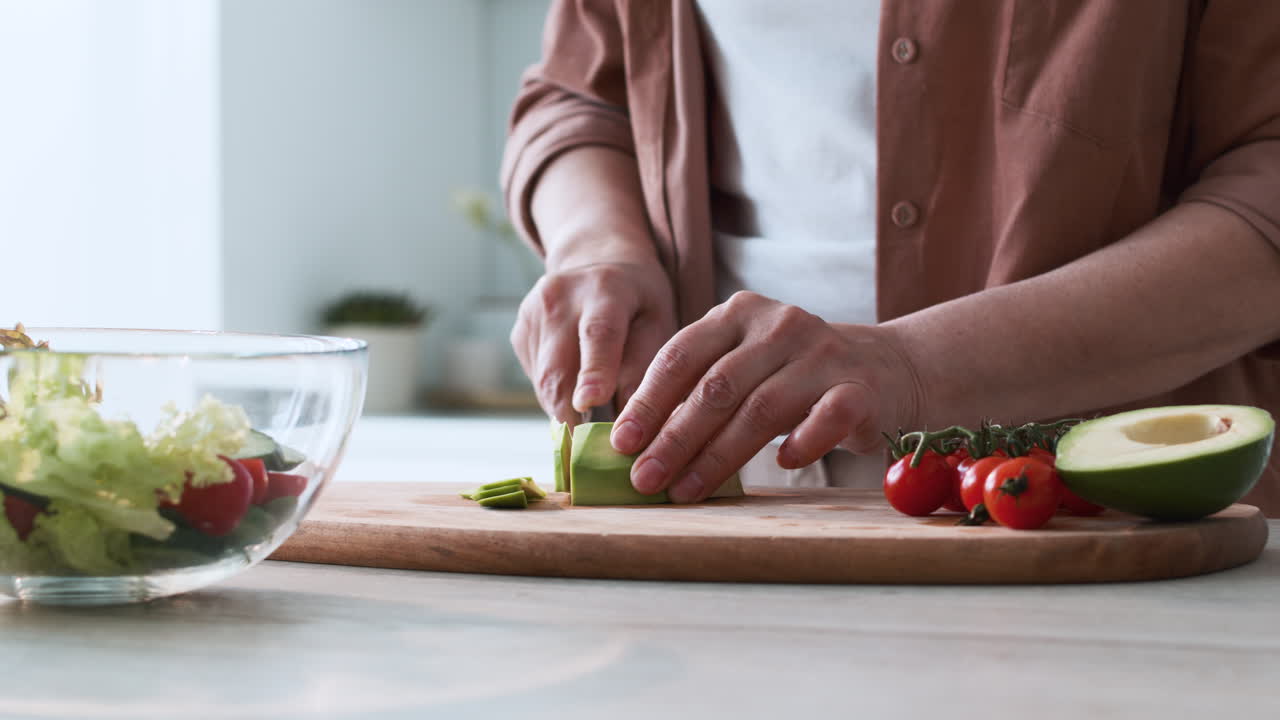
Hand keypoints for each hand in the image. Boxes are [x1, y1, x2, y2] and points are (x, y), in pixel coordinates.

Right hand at [511, 260, 677, 423]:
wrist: (596, 261)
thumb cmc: (638, 300)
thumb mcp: (658, 321)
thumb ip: (645, 367)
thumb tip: (628, 421)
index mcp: (605, 289)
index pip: (597, 333)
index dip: (593, 371)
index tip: (589, 404)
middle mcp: (560, 297)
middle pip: (559, 366)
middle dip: (571, 416)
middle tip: (589, 455)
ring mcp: (531, 313)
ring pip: (545, 381)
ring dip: (566, 411)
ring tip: (591, 425)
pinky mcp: (519, 332)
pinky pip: (537, 379)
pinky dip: (557, 396)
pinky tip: (577, 388)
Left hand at [609, 291, 920, 502]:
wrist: (884, 370)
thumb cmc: (792, 378)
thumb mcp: (742, 368)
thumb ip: (697, 392)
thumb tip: (635, 446)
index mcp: (738, 314)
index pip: (681, 356)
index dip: (648, 402)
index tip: (621, 444)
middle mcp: (780, 325)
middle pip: (716, 387)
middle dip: (674, 438)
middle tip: (645, 479)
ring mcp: (823, 353)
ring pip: (761, 408)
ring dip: (717, 456)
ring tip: (686, 491)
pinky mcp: (861, 388)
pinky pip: (826, 418)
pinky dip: (801, 444)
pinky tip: (782, 465)